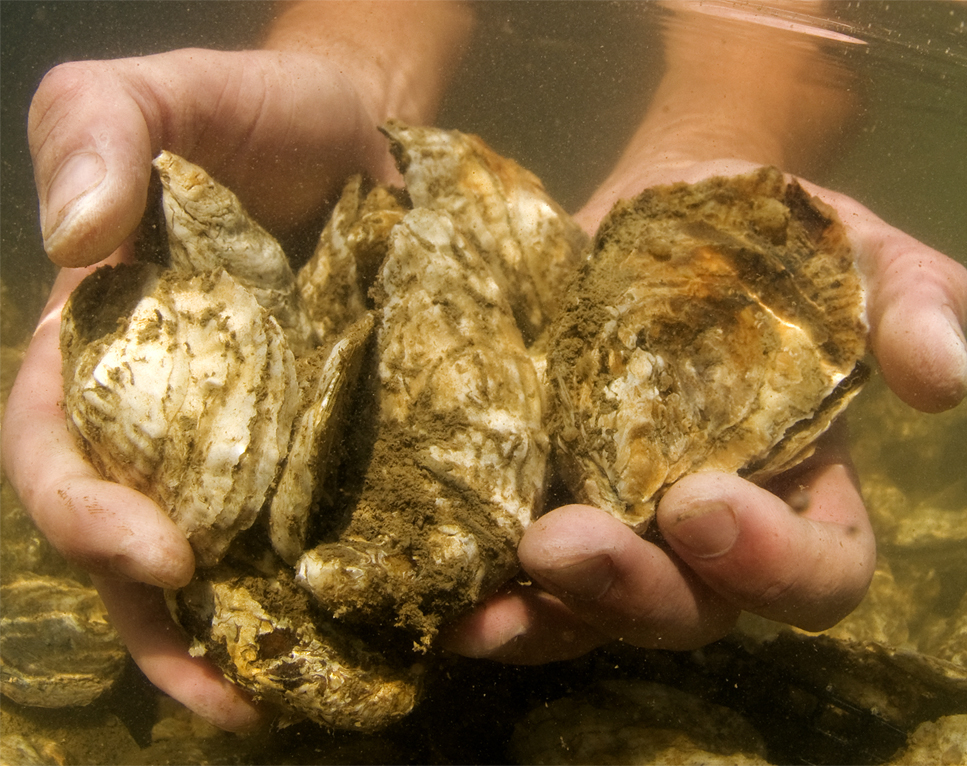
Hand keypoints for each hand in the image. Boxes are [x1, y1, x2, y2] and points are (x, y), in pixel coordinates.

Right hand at [2, 46, 404, 731]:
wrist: (370, 138)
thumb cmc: (259, 114)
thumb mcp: (166, 94)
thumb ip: (95, 132)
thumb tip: (74, 239)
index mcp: (103, 359)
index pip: (58, 459)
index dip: (88, 520)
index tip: (157, 555)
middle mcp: (174, 424)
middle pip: (148, 553)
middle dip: (176, 634)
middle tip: (238, 698)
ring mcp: (262, 447)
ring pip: (241, 567)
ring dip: (266, 643)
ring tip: (316, 700)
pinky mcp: (343, 450)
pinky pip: (337, 531)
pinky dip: (353, 587)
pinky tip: (397, 627)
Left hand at [440, 161, 966, 663]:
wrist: (661, 212)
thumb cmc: (772, 242)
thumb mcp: (856, 256)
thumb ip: (909, 306)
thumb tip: (938, 382)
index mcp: (803, 493)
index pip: (819, 573)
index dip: (773, 566)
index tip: (701, 501)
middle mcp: (708, 533)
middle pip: (693, 611)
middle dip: (632, 591)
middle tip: (564, 544)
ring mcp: (622, 523)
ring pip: (596, 611)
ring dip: (545, 615)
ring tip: (487, 597)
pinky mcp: (550, 500)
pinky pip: (524, 579)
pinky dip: (491, 597)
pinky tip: (444, 599)